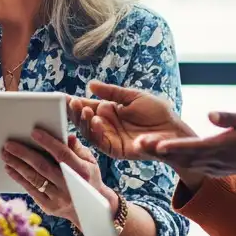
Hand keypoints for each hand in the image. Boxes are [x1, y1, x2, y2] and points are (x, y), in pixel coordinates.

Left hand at [1, 128, 116, 221]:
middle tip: (9, 144)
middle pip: (43, 167)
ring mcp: (58, 198)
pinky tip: (10, 168)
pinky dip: (19, 178)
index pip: (62, 154)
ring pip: (34, 179)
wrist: (90, 209)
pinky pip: (31, 190)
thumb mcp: (90, 162)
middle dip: (24, 154)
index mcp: (82, 172)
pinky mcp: (49, 206)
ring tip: (5, 154)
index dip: (48, 143)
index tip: (34, 132)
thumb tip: (67, 136)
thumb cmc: (87, 179)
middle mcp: (69, 186)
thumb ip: (77, 148)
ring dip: (17, 165)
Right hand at [68, 83, 194, 160]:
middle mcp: (106, 125)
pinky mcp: (116, 150)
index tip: (61, 97)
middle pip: (83, 120)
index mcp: (109, 111)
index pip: (86, 106)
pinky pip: (101, 142)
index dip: (74, 102)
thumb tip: (91, 85)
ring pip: (88, 132)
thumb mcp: (133, 97)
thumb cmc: (157, 113)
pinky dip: (95, 132)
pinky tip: (95, 120)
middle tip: (68, 102)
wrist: (174, 130)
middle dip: (74, 111)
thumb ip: (112, 92)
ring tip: (82, 108)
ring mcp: (110, 138)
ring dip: (83, 121)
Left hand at [144, 111, 235, 197]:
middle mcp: (214, 159)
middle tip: (136, 143)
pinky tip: (155, 149)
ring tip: (138, 145)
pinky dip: (171, 157)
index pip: (194, 147)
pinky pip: (188, 163)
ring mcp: (212, 166)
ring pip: (181, 160)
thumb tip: (210, 115)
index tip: (157, 144)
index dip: (174, 146)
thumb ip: (232, 118)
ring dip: (160, 154)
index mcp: (223, 146)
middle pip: (181, 156)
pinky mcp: (211, 167)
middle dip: (159, 150)